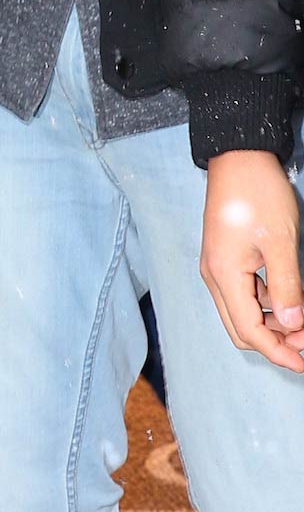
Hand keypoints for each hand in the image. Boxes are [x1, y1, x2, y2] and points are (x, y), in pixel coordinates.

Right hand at [202, 150, 303, 371]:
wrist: (238, 159)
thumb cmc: (258, 195)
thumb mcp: (280, 242)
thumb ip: (288, 287)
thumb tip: (295, 325)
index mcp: (224, 276)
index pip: (250, 331)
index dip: (278, 352)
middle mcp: (215, 278)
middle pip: (242, 330)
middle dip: (276, 343)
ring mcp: (219, 269)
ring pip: (244, 313)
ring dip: (274, 325)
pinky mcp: (227, 260)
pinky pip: (246, 295)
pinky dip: (270, 305)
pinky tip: (293, 301)